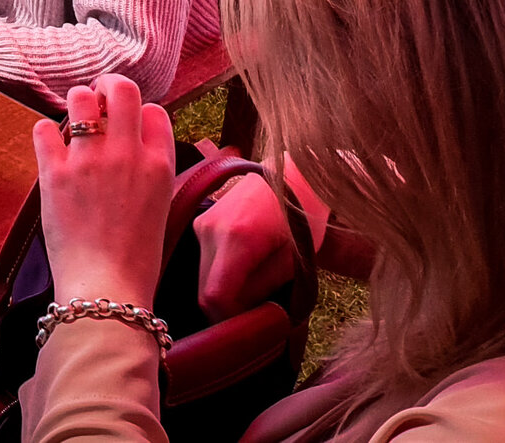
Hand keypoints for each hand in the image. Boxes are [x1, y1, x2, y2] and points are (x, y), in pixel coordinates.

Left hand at [32, 75, 172, 307]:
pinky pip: (43, 128)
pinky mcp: (55, 172)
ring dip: (75, 104)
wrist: (107, 289)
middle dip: (106, 86)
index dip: (138, 111)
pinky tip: (50, 147)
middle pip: (121, 88)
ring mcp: (90, 160)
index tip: (125, 122)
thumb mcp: (160, 207)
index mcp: (160, 165)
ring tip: (73, 122)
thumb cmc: (135, 258)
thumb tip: (132, 143)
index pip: (154, 109)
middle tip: (96, 100)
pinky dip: (45, 133)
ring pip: (80, 97)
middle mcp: (127, 154)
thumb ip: (150, 170)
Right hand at [194, 174, 297, 317]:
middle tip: (255, 314)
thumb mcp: (293, 263)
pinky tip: (243, 271)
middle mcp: (210, 230)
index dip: (230, 320)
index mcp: (236, 239)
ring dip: (223, 291)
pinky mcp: (201, 221)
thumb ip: (262, 291)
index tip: (252, 328)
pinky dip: (220, 275)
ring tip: (253, 289)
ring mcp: (202, 223)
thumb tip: (242, 314)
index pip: (215, 298)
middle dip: (226, 310)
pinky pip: (204, 261)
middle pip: (204, 291)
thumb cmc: (303, 220)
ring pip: (202, 278)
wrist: (293, 177)